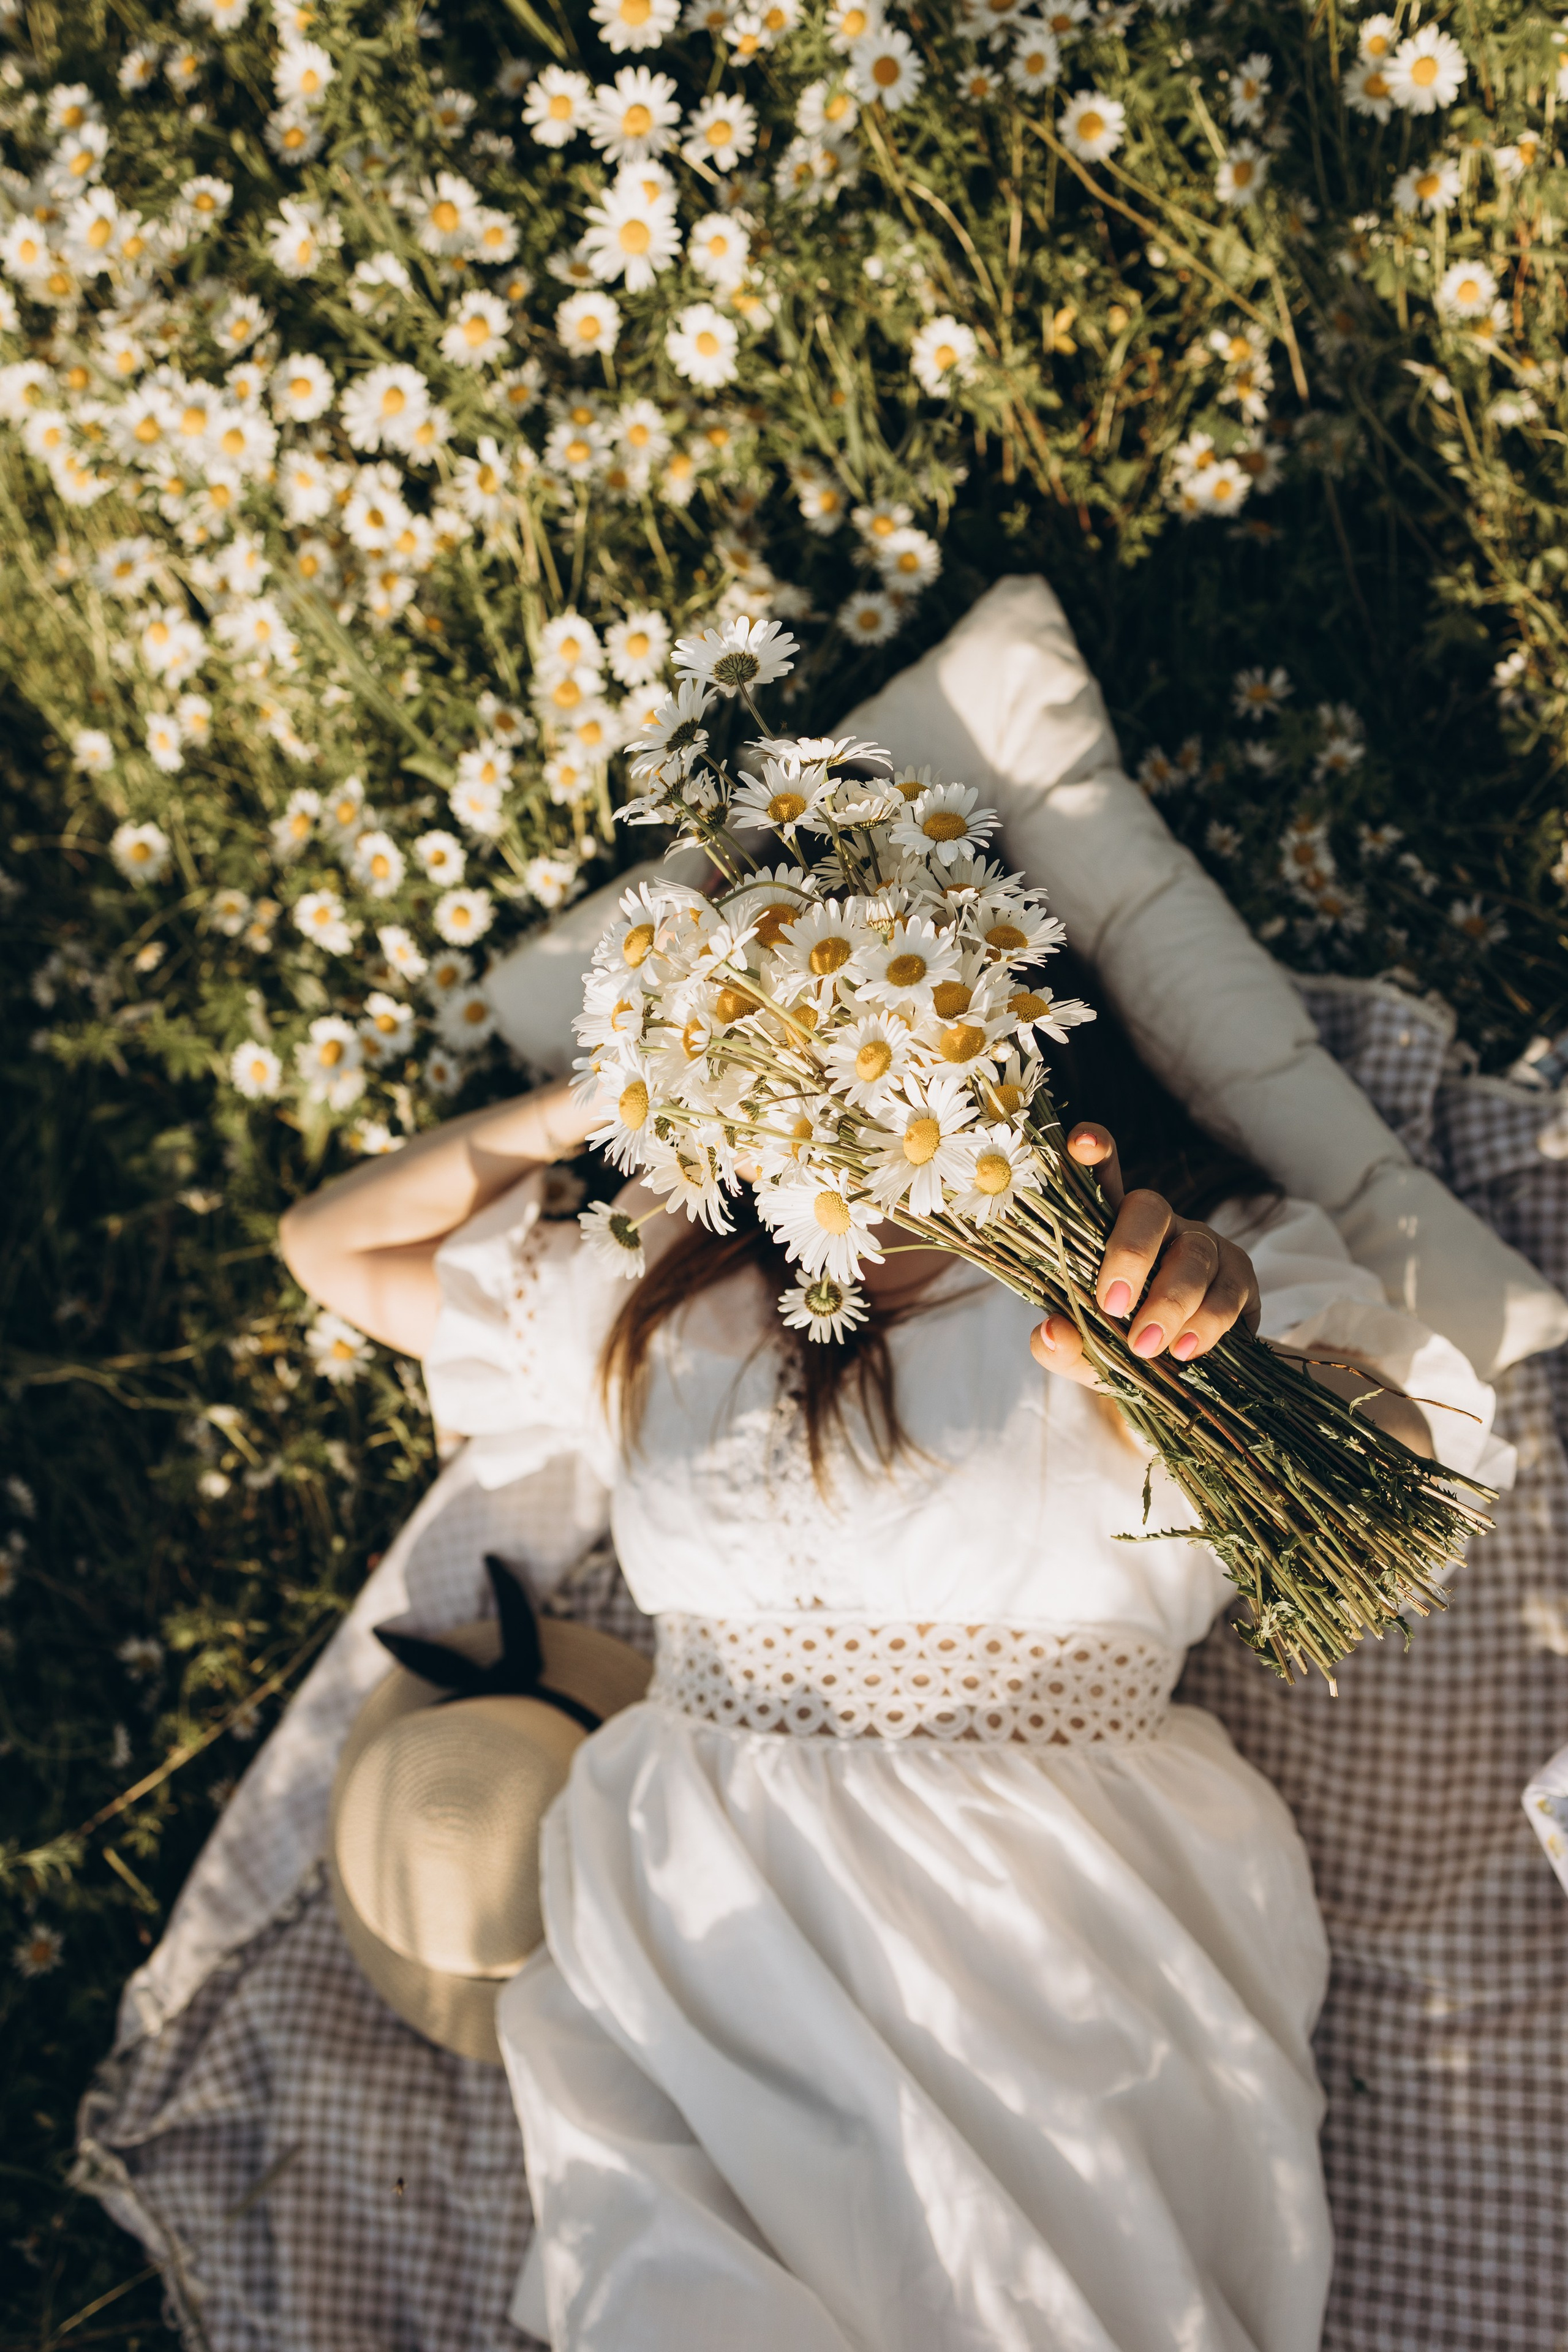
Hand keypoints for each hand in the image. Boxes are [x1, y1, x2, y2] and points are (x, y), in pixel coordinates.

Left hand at [1028, 1123, 1260, 1388]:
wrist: (1179, 1382)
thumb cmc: (1123, 1350)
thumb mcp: (1085, 1354)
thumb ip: (1061, 1346)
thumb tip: (1053, 1332)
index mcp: (1110, 1230)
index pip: (1101, 1177)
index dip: (1095, 1152)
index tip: (1081, 1143)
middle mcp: (1159, 1226)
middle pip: (1149, 1209)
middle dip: (1130, 1254)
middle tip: (1111, 1305)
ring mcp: (1203, 1245)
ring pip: (1193, 1255)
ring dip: (1170, 1303)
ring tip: (1145, 1346)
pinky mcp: (1241, 1276)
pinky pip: (1228, 1292)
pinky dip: (1206, 1324)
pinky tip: (1185, 1351)